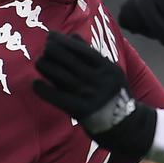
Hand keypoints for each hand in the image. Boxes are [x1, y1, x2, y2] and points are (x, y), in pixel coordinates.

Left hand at [32, 32, 156, 159]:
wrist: (128, 127)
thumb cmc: (114, 95)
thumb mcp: (111, 73)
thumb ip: (92, 55)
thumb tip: (72, 35)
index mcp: (108, 68)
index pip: (82, 50)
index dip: (64, 41)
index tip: (50, 35)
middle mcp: (100, 80)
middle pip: (70, 60)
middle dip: (54, 50)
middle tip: (44, 47)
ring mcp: (91, 96)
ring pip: (62, 76)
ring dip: (47, 66)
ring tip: (38, 61)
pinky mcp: (82, 111)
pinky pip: (59, 98)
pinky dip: (45, 90)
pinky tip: (35, 84)